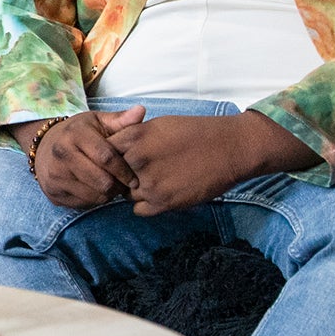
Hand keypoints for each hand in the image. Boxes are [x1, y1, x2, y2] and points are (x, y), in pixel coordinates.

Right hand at [20, 107, 145, 208]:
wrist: (44, 145)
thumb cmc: (79, 133)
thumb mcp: (98, 122)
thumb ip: (121, 120)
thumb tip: (141, 111)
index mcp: (75, 134)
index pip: (106, 158)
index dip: (124, 171)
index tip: (135, 179)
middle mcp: (61, 154)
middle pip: (102, 181)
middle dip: (118, 186)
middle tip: (122, 184)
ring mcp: (54, 174)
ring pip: (94, 196)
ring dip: (107, 194)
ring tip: (109, 185)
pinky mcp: (52, 192)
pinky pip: (83, 204)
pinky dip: (93, 199)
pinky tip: (94, 189)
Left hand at [109, 111, 315, 215]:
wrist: (230, 149)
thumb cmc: (195, 132)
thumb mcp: (158, 125)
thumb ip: (132, 135)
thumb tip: (113, 146)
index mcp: (134, 137)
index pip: (105, 151)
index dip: (112, 157)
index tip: (121, 159)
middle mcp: (137, 160)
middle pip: (114, 175)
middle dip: (123, 175)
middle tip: (140, 172)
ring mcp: (149, 184)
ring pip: (126, 194)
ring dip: (136, 190)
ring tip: (157, 180)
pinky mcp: (163, 203)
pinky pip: (139, 210)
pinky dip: (146, 204)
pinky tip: (161, 192)